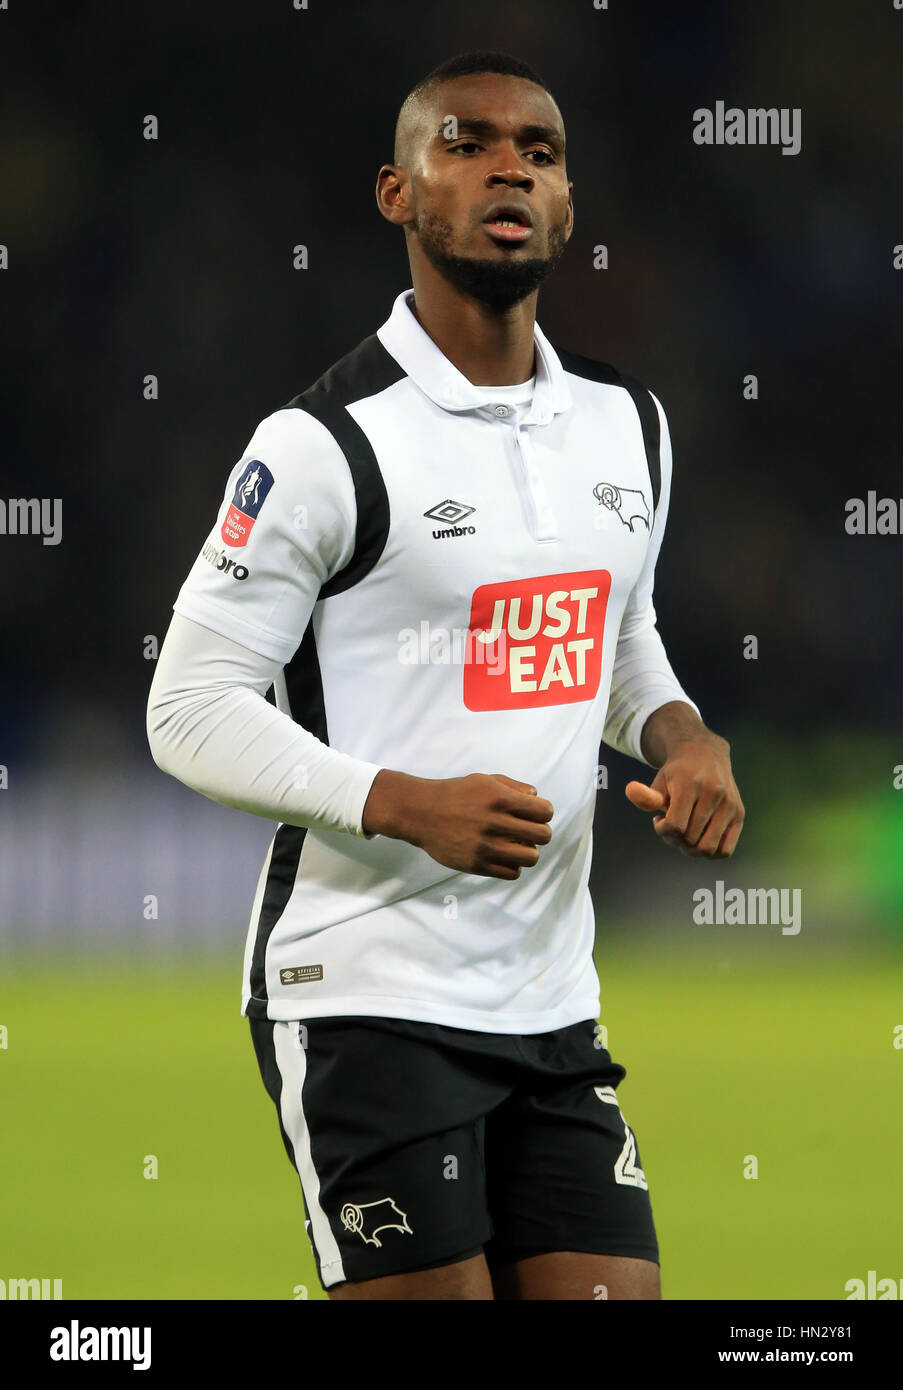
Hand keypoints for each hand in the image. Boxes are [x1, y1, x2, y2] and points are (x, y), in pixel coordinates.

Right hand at [363, 769, 553, 879]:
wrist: (421, 813)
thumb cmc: (454, 794)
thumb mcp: (483, 780)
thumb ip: (513, 786)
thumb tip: (536, 796)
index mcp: (500, 798)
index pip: (544, 811)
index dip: (544, 813)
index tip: (535, 814)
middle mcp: (495, 822)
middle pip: (543, 835)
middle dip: (540, 832)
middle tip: (528, 831)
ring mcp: (486, 846)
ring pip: (532, 857)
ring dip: (528, 851)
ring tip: (517, 845)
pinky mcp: (477, 864)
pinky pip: (513, 873)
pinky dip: (513, 865)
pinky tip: (504, 856)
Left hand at [625, 735, 743, 857]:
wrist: (706, 754)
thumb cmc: (678, 772)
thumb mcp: (659, 780)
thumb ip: (646, 795)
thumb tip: (631, 791)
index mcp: (691, 784)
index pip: (676, 826)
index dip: (662, 831)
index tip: (658, 820)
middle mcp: (714, 794)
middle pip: (690, 839)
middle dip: (674, 840)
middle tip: (670, 827)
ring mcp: (730, 805)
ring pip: (708, 848)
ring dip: (691, 849)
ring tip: (684, 835)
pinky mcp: (739, 814)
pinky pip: (725, 850)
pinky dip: (710, 853)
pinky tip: (699, 838)